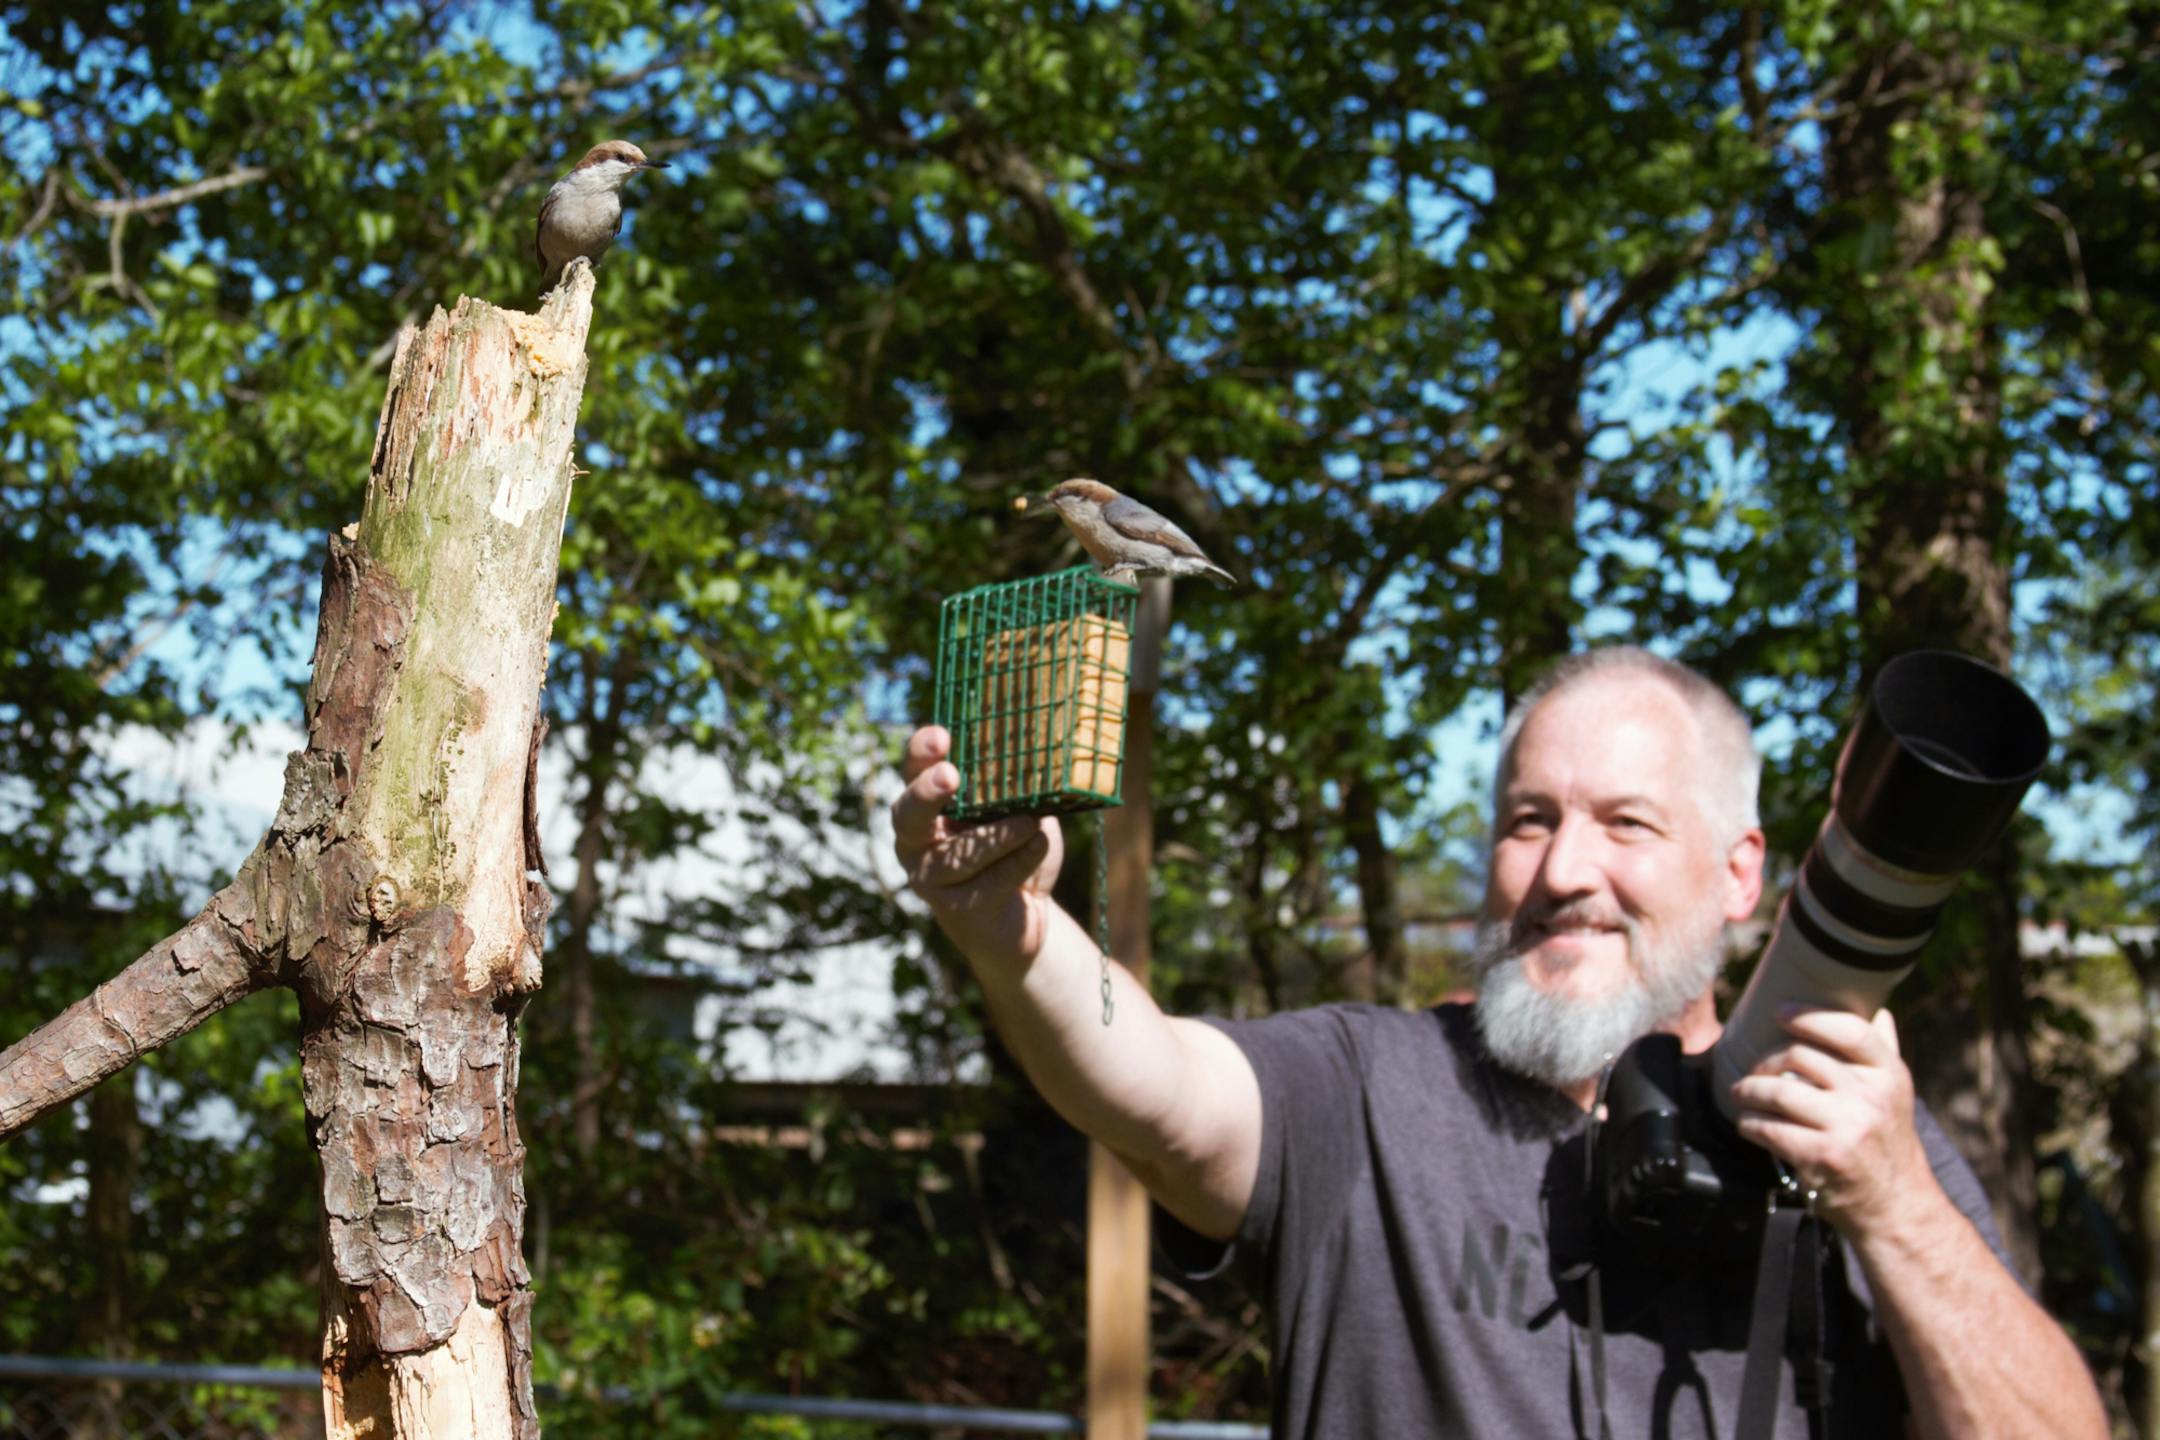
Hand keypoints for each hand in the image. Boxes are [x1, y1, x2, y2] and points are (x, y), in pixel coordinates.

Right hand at [891, 725, 1064, 965]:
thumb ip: (1012, 786)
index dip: (922, 751)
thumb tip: (1034, 753)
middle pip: (908, 813)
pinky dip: (1018, 861)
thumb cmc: (1015, 847)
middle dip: (927, 792)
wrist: (1023, 915)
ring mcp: (930, 877)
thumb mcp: (1016, 808)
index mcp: (927, 803)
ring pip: (957, 855)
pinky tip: (1039, 844)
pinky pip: (988, 883)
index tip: (942, 736)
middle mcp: (917, 839)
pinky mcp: (956, 909)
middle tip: (950, 775)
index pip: (914, 770)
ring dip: (996, 836)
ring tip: (1030, 822)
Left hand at [1727, 1006, 1932, 1237]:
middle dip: (1765, 1061)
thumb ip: (1884, 1052)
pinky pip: (1768, 1127)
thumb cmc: (1888, 1143)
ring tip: (1741, 1094)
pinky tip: (1747, 1123)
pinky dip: (1749, 1123)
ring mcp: (1847, 1127)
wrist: (1897, 1206)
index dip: (1809, 1016)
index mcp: (1889, 1075)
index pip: (1849, 1029)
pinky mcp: (1822, 1156)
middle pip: (1799, 1056)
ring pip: (1777, 1091)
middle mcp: (1871, 1096)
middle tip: (1754, 1070)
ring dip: (1748, 1091)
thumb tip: (1877, 1009)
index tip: (1780, 1012)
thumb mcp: (1897, 1095)